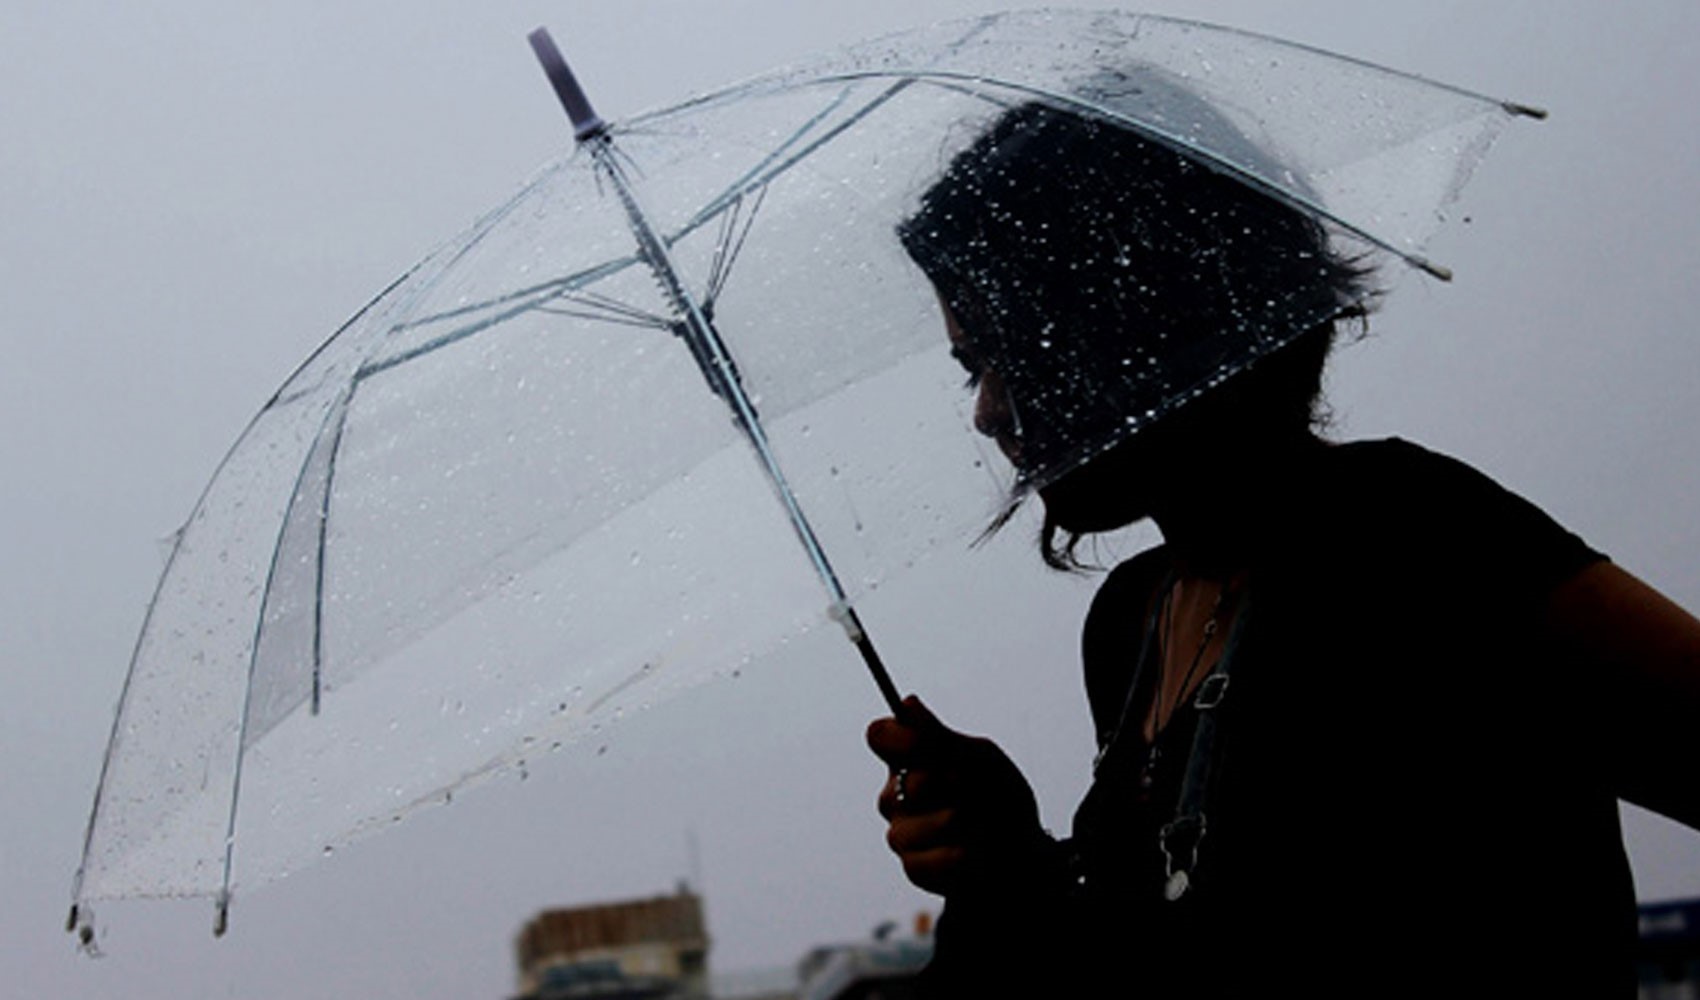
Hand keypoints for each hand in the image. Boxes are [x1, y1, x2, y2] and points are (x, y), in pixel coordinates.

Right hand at [866, 695, 1047, 896]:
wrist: (1025, 853)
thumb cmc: (1001, 798)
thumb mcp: (980, 759)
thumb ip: (941, 737)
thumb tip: (908, 704)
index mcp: (908, 760)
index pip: (880, 736)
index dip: (902, 739)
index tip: (931, 745)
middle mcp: (895, 795)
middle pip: (909, 782)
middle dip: (954, 785)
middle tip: (976, 791)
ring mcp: (901, 833)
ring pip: (922, 824)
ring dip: (966, 824)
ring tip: (984, 826)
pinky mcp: (914, 867)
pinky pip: (930, 860)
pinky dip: (964, 855)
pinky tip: (978, 853)